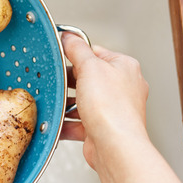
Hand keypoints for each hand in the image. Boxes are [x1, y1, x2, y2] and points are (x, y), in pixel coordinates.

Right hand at [60, 33, 149, 170]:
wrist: (115, 146)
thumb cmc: (112, 108)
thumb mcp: (90, 67)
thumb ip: (77, 49)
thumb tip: (69, 36)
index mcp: (125, 67)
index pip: (97, 52)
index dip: (77, 54)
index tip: (61, 55)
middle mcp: (123, 88)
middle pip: (88, 77)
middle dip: (70, 82)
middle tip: (57, 81)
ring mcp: (113, 109)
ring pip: (83, 101)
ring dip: (67, 103)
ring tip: (57, 102)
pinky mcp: (102, 128)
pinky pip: (79, 122)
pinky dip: (67, 122)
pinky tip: (57, 121)